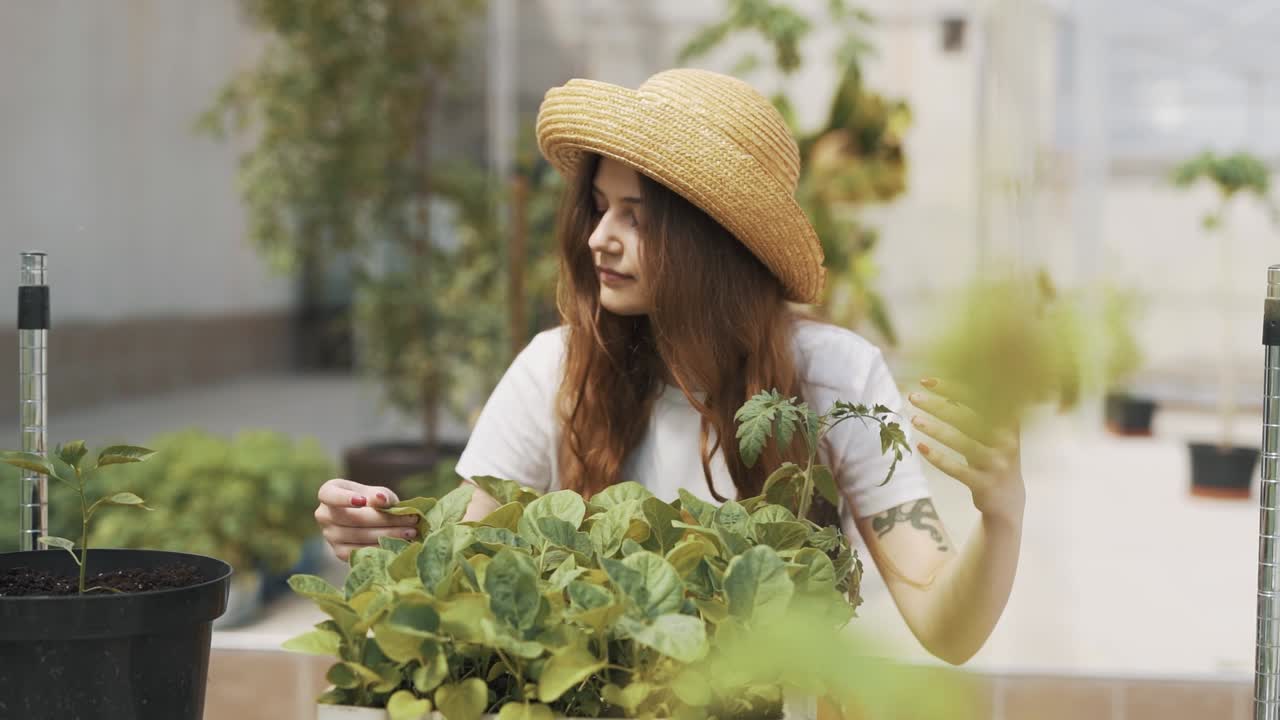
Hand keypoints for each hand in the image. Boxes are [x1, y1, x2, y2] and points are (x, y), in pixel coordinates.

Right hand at [315, 478, 419, 560]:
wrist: (368, 520)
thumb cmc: (372, 500)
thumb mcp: (376, 493)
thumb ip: (379, 495)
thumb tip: (381, 500)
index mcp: (328, 493)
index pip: (329, 495)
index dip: (344, 499)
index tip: (362, 501)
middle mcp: (324, 515)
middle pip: (352, 518)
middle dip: (384, 519)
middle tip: (411, 519)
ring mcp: (329, 535)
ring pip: (359, 536)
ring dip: (388, 535)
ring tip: (410, 531)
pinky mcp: (339, 552)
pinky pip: (359, 551)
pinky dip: (380, 548)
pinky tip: (397, 545)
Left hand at [907, 377, 1024, 521]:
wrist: (1008, 501)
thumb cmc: (992, 457)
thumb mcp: (993, 434)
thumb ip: (978, 413)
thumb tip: (945, 388)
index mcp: (1009, 423)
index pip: (980, 397)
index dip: (951, 387)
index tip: (925, 381)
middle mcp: (1006, 442)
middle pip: (969, 417)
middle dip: (938, 405)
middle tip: (912, 397)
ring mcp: (996, 464)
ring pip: (962, 442)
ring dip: (935, 429)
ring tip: (914, 419)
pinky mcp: (985, 484)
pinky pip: (957, 469)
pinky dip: (937, 457)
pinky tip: (920, 447)